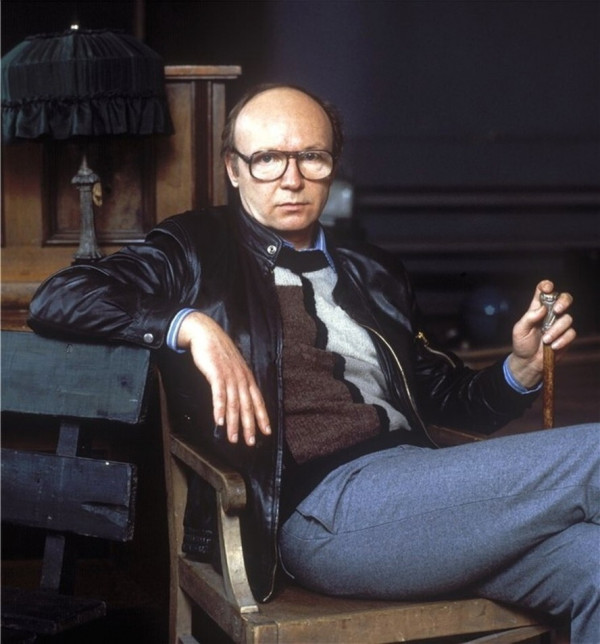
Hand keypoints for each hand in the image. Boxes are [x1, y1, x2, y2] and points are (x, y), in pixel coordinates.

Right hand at [177, 311, 270, 445]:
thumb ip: (237, 382)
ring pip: (234, 403)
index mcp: (247, 377)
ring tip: (233, 438)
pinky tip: (219, 421)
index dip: (262, 417)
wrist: (207, 334)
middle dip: (249, 425)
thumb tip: (239, 398)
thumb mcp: (233, 368)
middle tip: (250, 442)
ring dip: (234, 423)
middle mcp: (241, 378)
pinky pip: (219, 394)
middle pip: (247, 405)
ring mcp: (230, 375)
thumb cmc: (219, 352)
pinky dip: (220, 409)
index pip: (258, 400)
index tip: (266, 432)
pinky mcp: (217, 373)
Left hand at [507, 280, 575, 388]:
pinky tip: (553, 346)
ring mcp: (559, 325)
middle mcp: (550, 314)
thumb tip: (542, 308)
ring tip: (546, 340)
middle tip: (557, 310)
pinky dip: (562, 340)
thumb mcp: (519, 330)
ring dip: (556, 329)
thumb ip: (529, 318)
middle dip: (563, 301)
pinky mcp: (565, 336)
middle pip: (563, 299)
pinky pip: (571, 333)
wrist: (528, 362)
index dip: (546, 286)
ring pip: (567, 318)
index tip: (547, 288)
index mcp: (536, 309)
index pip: (543, 292)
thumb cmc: (522, 344)